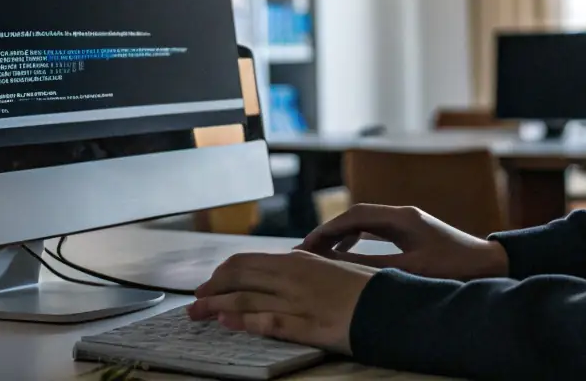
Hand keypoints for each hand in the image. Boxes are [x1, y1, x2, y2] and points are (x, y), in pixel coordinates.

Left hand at [188, 250, 374, 353]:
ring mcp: (298, 301)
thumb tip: (276, 272)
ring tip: (197, 313)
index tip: (210, 283)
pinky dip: (243, 322)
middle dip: (212, 289)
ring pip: (245, 300)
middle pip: (239, 278)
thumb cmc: (361, 288)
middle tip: (195, 300)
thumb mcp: (329, 267)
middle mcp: (293, 276)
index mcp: (297, 260)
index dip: (221, 273)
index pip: (246, 261)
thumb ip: (301, 269)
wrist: (390, 306)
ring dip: (216, 307)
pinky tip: (226, 323)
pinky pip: (268, 322)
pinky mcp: (306, 325)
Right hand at [295, 203, 508, 280]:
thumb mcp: (411, 269)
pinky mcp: (412, 233)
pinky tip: (346, 254)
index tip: (306, 245)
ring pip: (365, 223)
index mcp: (402, 218)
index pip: (355, 216)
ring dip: (342, 236)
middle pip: (357, 217)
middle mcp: (403, 215)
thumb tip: (338, 263)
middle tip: (305, 251)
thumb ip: (373, 264)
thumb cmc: (454, 267)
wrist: (489, 264)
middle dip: (329, 232)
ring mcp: (408, 222)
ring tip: (320, 254)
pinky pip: (376, 232)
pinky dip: (357, 240)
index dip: (327, 229)